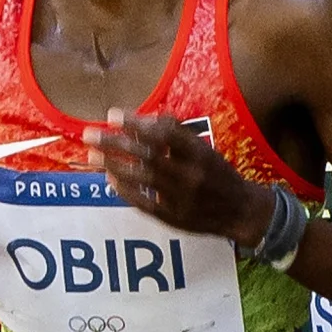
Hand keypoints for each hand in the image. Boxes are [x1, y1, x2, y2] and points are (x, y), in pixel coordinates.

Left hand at [86, 109, 268, 241]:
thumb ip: (179, 136)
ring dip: (114, 165)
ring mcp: (181, 197)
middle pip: (147, 154)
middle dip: (115, 143)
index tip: (113, 115)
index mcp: (201, 154)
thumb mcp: (206, 150)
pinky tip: (110, 180)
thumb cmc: (220, 175)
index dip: (137, 123)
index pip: (164, 133)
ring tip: (93, 155)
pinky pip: (144, 202)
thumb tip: (146, 119)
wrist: (241, 211)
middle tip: (90, 134)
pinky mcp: (174, 216)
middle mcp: (191, 174)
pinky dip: (126, 190)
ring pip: (142, 178)